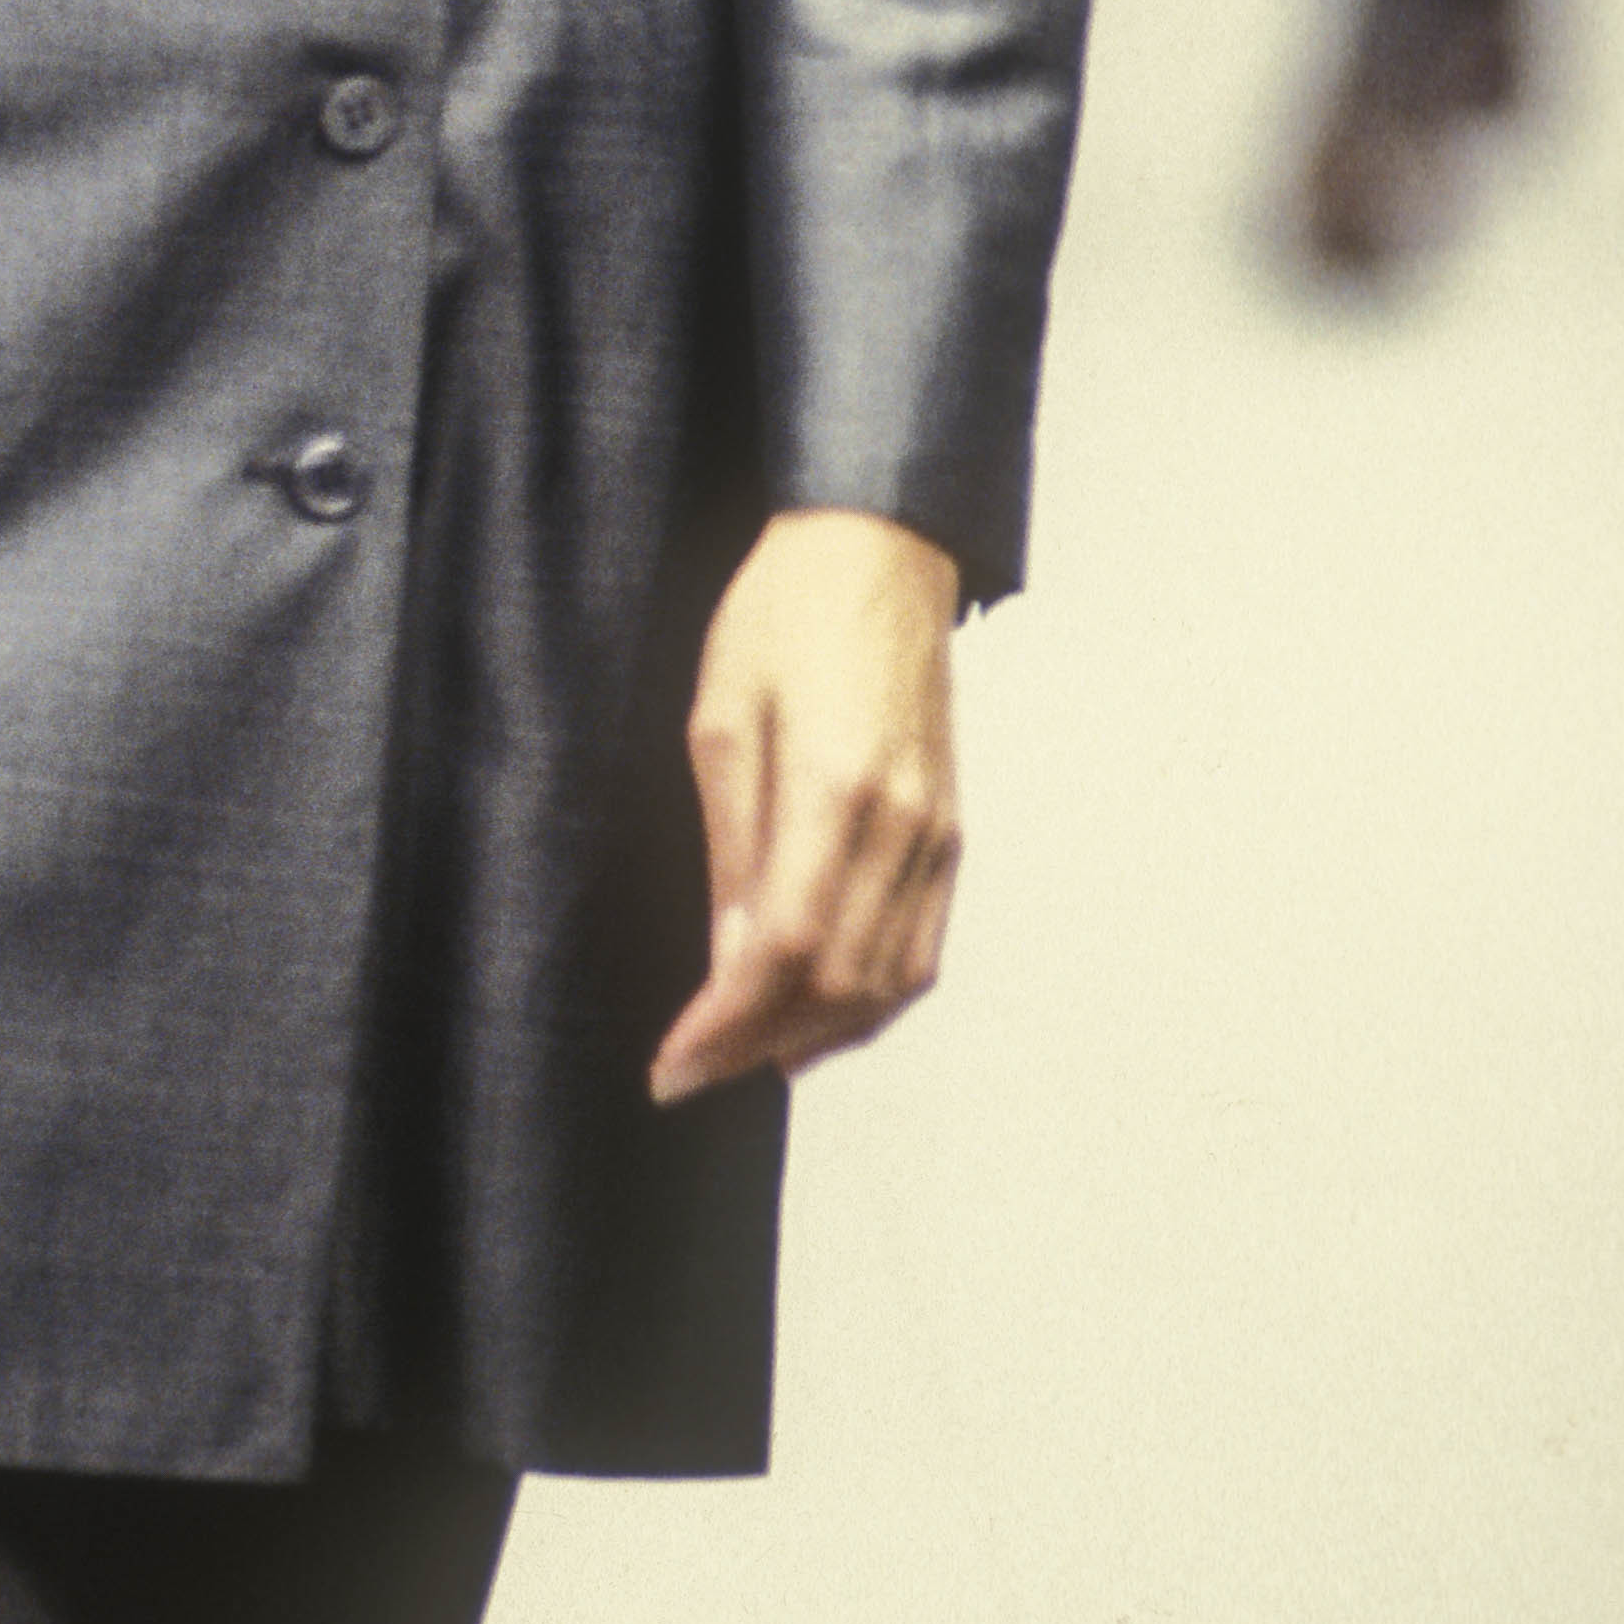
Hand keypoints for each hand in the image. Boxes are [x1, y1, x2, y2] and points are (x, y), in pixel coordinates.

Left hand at [648, 508, 961, 1106]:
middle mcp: (902, 826)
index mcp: (836, 789)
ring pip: (889, 982)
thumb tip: (732, 957)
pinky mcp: (950, 831)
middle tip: (690, 1074)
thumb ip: (733, 847)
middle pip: (838, 984)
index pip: (783, 949)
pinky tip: (821, 1013)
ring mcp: (938, 833)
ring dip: (817, 1036)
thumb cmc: (784, 611)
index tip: (673, 1066)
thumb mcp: (722, 717)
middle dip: (759, 1046)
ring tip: (744, 1058)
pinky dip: (872, 1000)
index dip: (726, 1025)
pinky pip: (921, 948)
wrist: (875, 548)